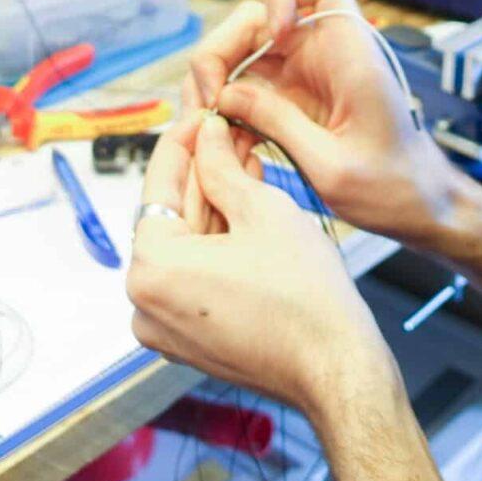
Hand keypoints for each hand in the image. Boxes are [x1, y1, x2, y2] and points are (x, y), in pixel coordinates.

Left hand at [127, 113, 398, 412]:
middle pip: (173, 216)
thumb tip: (207, 135)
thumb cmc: (305, 298)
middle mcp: (144, 302)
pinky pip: (195, 277)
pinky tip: (243, 209)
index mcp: (152, 267)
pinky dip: (216, 244)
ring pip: (186, 246)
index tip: (201, 113)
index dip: (185, 140)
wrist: (337, 367)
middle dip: (205, 173)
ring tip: (244, 163)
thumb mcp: (262, 209)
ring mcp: (165, 327)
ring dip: (214, 206)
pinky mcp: (189, 339)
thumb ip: (221, 165)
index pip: (160, 184)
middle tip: (228, 133)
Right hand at [186, 0, 468, 247]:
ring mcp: (303, 77)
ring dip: (215, 87)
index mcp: (348, 52)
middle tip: (207, 102)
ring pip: (241, 56)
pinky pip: (246, 90)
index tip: (271, 35)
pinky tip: (222, 147)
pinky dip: (227, 113)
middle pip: (254, 20)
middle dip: (221, 52)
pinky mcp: (292, 102)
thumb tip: (225, 93)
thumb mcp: (331, 165)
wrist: (416, 209)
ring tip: (204, 131)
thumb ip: (279, 124)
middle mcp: (323, 54)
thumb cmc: (393, 187)